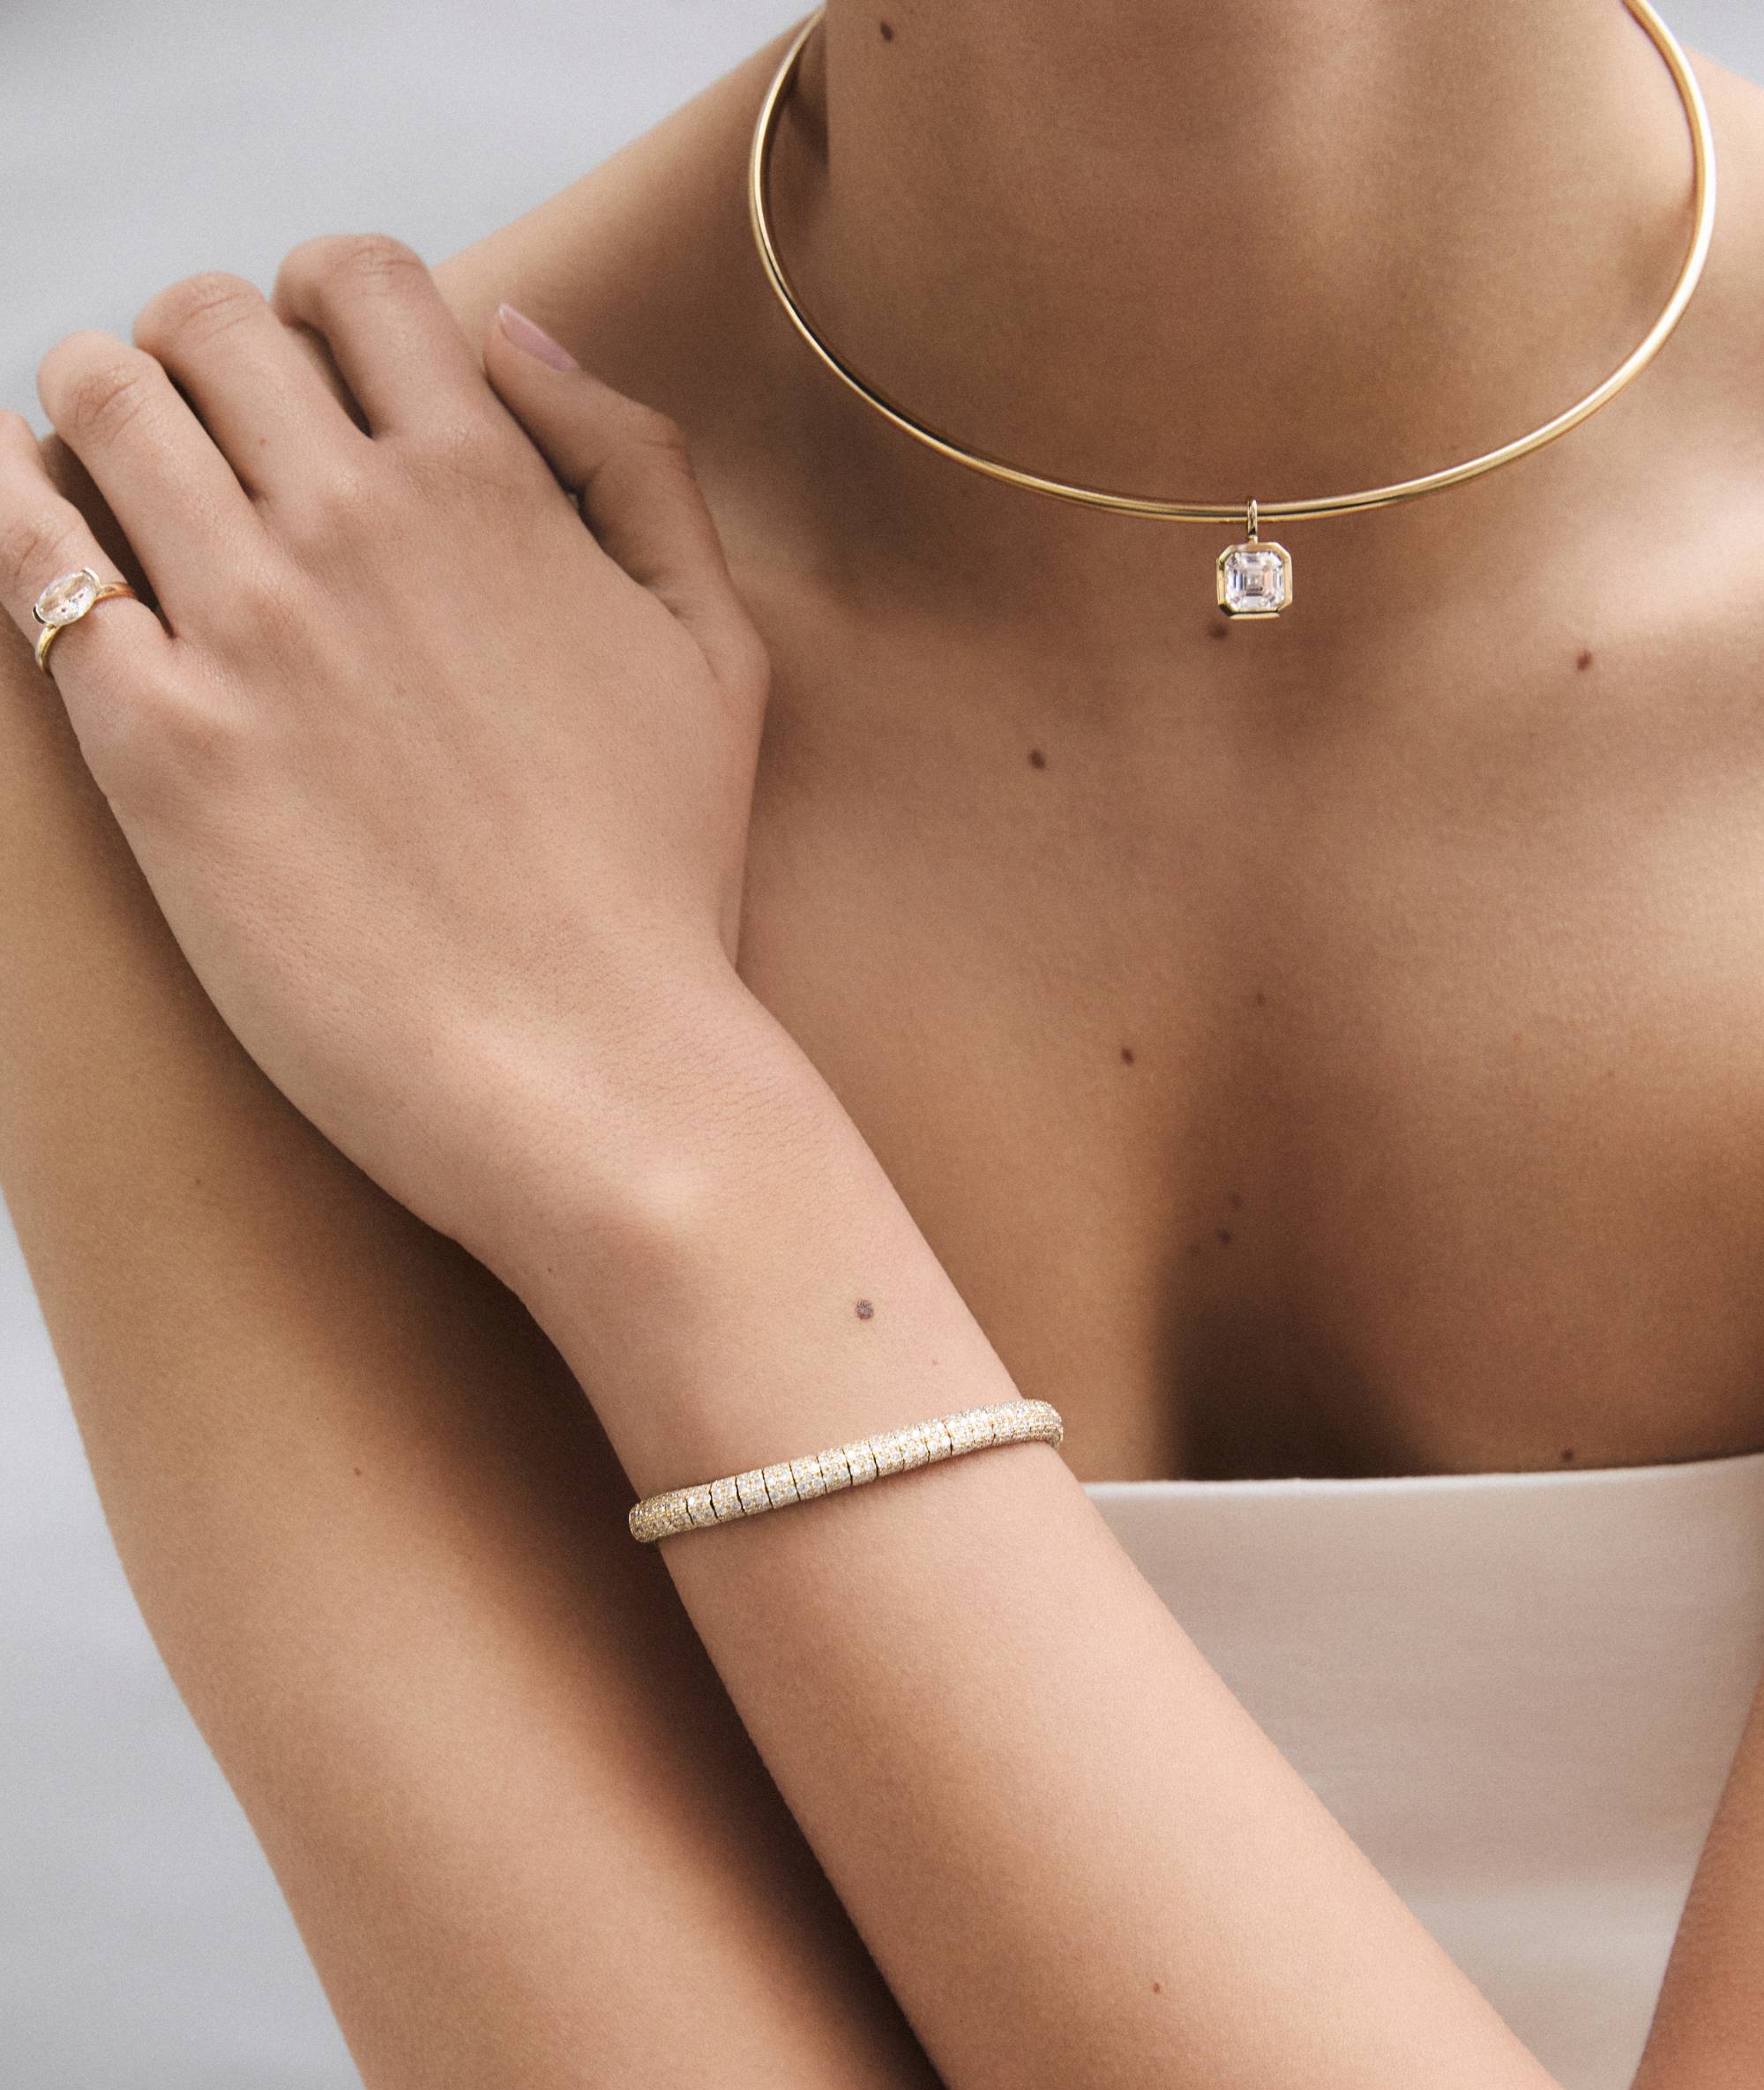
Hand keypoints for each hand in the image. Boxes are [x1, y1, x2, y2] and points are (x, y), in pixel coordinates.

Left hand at [0, 236, 770, 1259]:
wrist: (593, 1072)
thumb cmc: (664, 880)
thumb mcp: (715, 650)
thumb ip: (635, 465)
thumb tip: (520, 333)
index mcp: (490, 489)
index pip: (356, 276)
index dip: (323, 303)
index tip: (319, 376)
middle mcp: (355, 526)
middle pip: (205, 321)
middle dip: (198, 353)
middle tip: (215, 442)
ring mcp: (246, 630)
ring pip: (97, 400)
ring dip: (96, 411)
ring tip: (120, 483)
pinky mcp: (156, 747)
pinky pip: (27, 556)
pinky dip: (6, 506)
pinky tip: (28, 521)